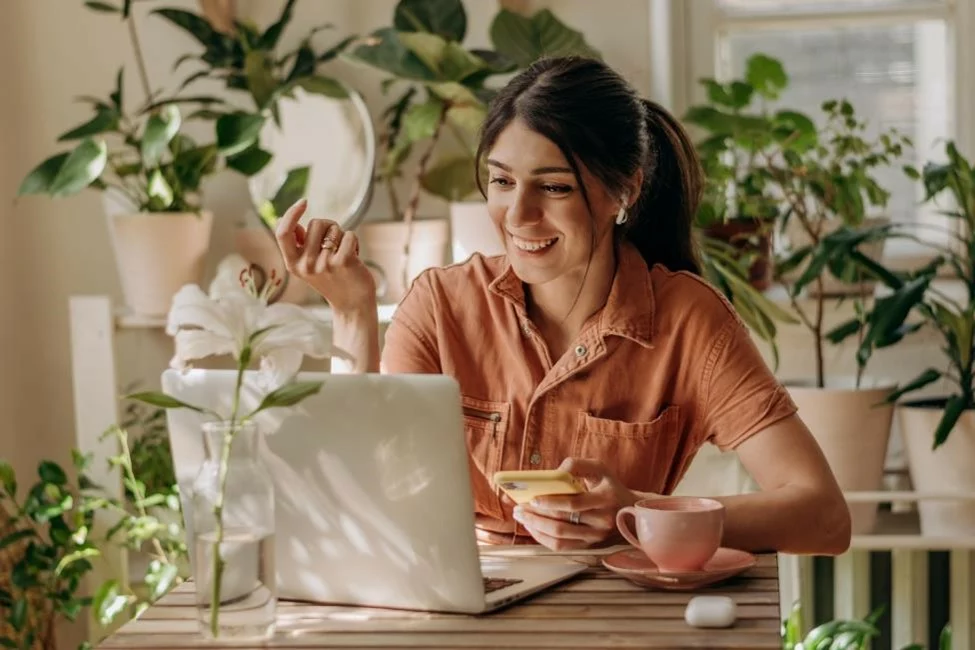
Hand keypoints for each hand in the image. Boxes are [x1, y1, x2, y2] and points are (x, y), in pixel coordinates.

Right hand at [275, 199, 376, 312]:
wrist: (352, 304)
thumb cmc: (332, 279)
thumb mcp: (309, 264)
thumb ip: (300, 245)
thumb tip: (290, 223)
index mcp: (293, 264)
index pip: (283, 233)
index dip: (291, 214)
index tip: (303, 201)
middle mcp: (306, 264)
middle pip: (315, 223)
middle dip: (328, 227)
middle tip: (334, 246)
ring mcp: (324, 264)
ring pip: (334, 228)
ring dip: (342, 236)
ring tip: (343, 254)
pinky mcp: (343, 262)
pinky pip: (349, 235)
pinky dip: (354, 242)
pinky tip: (354, 258)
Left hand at [512, 458, 639, 550]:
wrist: (631, 511)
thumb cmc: (610, 486)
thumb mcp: (599, 468)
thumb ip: (577, 464)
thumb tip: (556, 472)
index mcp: (605, 498)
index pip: (573, 504)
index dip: (550, 502)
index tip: (532, 498)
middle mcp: (602, 521)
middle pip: (562, 523)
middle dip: (536, 515)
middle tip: (518, 507)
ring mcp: (595, 537)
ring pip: (559, 538)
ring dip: (536, 527)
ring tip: (521, 517)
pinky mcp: (589, 547)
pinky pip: (562, 547)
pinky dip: (543, 538)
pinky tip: (533, 528)